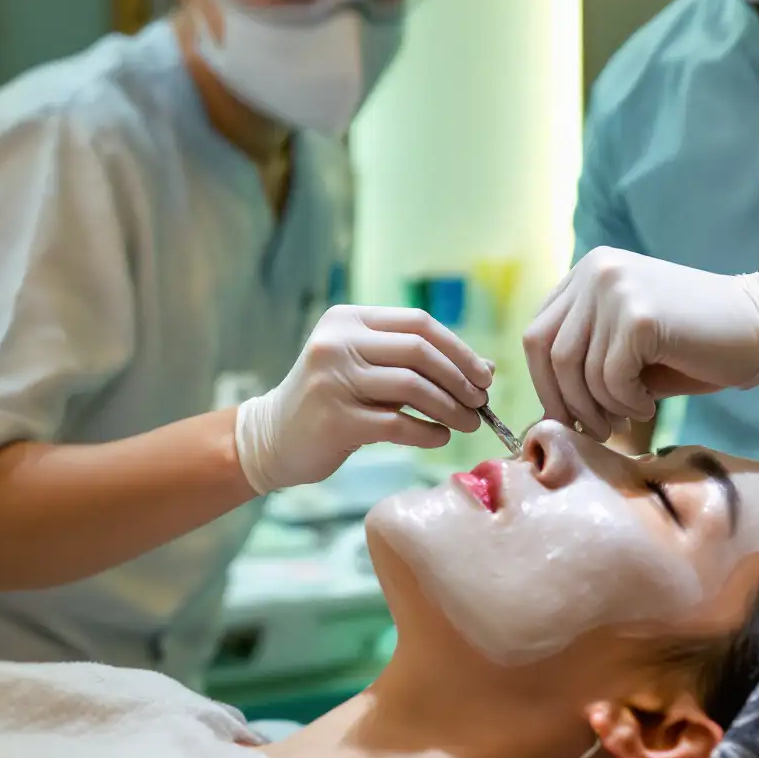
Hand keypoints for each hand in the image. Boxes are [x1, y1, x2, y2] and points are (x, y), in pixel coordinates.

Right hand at [234, 306, 493, 493]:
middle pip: (419, 351)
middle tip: (480, 401)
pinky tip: (440, 437)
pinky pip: (397, 424)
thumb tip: (485, 368)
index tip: (484, 374)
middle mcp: (337, 343)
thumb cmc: (333, 401)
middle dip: (459, 378)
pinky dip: (428, 432)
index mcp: (348, 320)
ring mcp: (332, 380)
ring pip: (412, 387)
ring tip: (469, 423)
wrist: (273, 438)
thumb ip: (418, 363)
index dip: (458, 348)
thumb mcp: (368, 369)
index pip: (418, 323)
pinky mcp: (334, 420)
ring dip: (450, 408)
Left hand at [523, 248, 758, 440]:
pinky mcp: (639, 316)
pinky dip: (627, 403)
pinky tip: (650, 402)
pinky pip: (610, 378)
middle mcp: (596, 271)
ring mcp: (616, 288)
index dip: (544, 384)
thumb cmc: (694, 347)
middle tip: (597, 429)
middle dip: (567, 402)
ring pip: (578, 369)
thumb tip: (543, 409)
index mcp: (588, 272)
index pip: (536, 334)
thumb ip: (585, 358)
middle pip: (547, 352)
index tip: (567, 417)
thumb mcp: (625, 345)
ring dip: (601, 407)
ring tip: (631, 414)